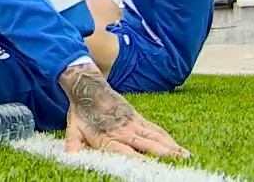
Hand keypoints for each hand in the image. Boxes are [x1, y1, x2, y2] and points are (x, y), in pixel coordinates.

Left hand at [59, 64, 189, 157]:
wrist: (87, 86)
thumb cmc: (81, 111)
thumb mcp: (73, 130)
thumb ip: (73, 145)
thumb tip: (67, 157)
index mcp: (108, 138)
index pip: (126, 153)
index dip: (139, 160)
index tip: (151, 167)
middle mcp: (124, 132)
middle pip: (147, 145)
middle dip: (164, 155)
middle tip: (179, 164)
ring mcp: (133, 123)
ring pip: (156, 137)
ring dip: (171, 147)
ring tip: (185, 157)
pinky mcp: (138, 117)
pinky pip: (155, 129)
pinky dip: (167, 137)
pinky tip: (177, 145)